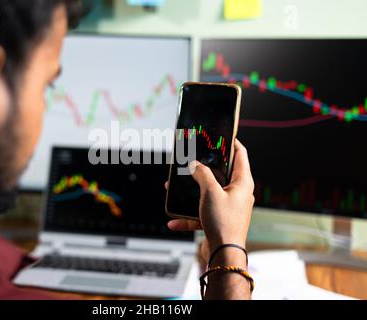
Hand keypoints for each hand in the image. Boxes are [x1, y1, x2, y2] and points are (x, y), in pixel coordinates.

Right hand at [167, 140, 254, 254]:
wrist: (223, 254)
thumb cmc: (224, 223)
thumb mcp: (210, 192)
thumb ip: (202, 175)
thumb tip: (195, 165)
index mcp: (242, 183)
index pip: (241, 155)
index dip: (232, 143)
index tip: (224, 136)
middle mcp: (237, 194)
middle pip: (221, 174)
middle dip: (203, 169)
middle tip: (193, 160)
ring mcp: (228, 207)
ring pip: (207, 194)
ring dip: (191, 193)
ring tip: (175, 190)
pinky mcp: (218, 220)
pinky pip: (201, 213)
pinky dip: (188, 216)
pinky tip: (174, 220)